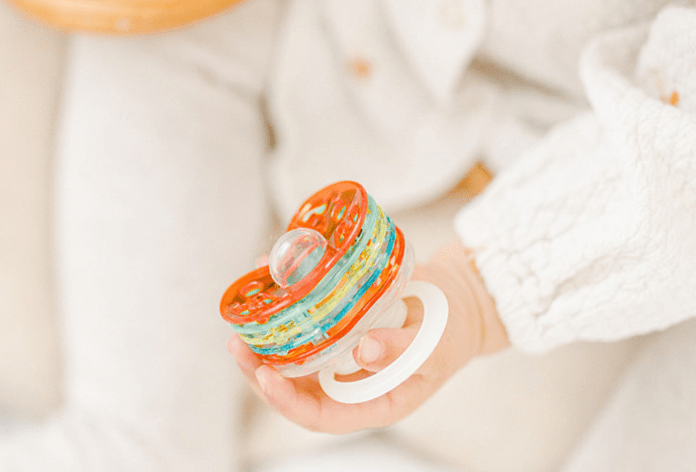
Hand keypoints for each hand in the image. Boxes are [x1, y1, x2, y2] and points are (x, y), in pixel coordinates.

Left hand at [227, 239, 508, 432]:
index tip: (266, 376)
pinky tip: (268, 279)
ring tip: (244, 313)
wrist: (456, 301)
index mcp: (369, 401)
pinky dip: (283, 304)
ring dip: (263, 339)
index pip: (319, 416)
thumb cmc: (450, 332)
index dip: (287, 402)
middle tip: (238, 342)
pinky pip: (301, 323)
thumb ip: (402, 352)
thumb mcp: (434, 346)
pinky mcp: (334, 325)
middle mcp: (345, 382)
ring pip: (289, 356)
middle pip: (292, 388)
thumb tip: (365, 352)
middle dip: (259, 370)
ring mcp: (337, 354)